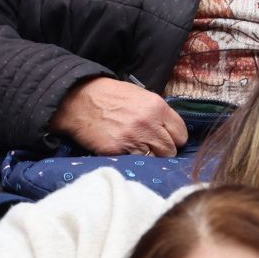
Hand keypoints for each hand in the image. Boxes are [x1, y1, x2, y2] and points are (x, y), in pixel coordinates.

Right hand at [48, 79, 186, 156]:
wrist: (77, 100)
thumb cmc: (110, 96)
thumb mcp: (141, 96)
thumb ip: (158, 113)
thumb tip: (170, 130)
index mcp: (158, 108)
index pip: (181, 134)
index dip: (175, 138)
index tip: (168, 139)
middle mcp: (149, 124)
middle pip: (170, 149)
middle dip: (164, 150)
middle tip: (153, 147)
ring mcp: (133, 139)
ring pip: (155, 159)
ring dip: (150, 157)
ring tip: (140, 151)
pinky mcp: (117, 150)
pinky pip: (134, 161)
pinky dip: (132, 159)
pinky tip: (126, 152)